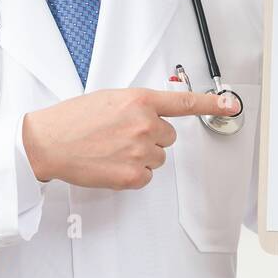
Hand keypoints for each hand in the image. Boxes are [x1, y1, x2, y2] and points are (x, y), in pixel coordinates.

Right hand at [22, 88, 240, 189]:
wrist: (47, 142)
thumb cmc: (73, 120)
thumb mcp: (109, 100)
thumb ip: (137, 105)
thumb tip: (155, 113)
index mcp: (140, 100)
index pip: (183, 102)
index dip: (211, 103)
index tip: (230, 104)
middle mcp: (145, 124)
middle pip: (168, 138)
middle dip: (150, 138)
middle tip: (121, 136)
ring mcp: (140, 151)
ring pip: (157, 158)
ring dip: (140, 156)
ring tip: (112, 150)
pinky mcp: (133, 176)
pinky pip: (146, 177)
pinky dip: (132, 174)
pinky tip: (111, 164)